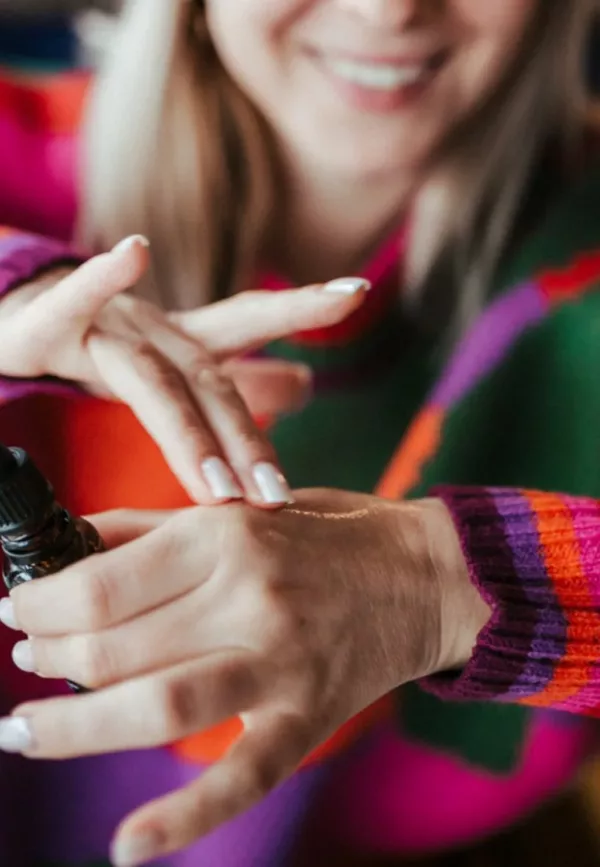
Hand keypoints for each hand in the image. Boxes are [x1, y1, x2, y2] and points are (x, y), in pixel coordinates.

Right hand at [0, 236, 368, 503]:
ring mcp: (105, 329)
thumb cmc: (98, 350)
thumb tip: (305, 385)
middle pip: (208, 379)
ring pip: (153, 378)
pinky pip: (71, 308)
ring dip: (188, 428)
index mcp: (182, 340)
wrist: (12, 325)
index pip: (249, 320)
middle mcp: (153, 328)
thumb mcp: (171, 368)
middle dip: (246, 441)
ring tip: (223, 488)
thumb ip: (233, 379)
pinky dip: (98, 282)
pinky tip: (134, 254)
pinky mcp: (46, 330)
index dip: (302, 302)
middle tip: (279, 499)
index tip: (358, 288)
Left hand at [0, 491, 488, 865]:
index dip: (42, 605)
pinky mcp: (308, 720)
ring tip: (27, 729)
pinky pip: (241, 779)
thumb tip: (66, 544)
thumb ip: (148, 527)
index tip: (18, 610)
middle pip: (116, 648)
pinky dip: (181, 818)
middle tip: (27, 661)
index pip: (103, 585)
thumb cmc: (320, 535)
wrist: (421, 574)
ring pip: (158, 708)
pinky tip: (126, 846)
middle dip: (50, 660)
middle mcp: (250, 600)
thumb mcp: (235, 510)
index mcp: (225, 539)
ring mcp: (282, 667)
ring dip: (75, 728)